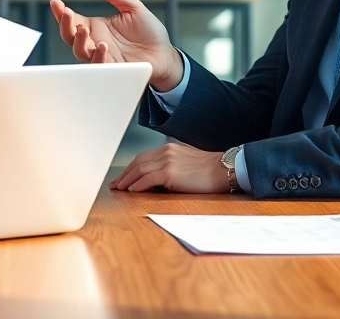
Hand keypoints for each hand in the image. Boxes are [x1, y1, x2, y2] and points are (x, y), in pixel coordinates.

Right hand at [49, 0, 181, 90]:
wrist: (165, 53)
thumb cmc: (149, 32)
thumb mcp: (132, 7)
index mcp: (97, 27)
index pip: (73, 20)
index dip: (61, 13)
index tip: (56, 2)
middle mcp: (96, 42)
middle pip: (70, 37)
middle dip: (65, 26)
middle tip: (67, 14)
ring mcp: (103, 56)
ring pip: (80, 52)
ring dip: (79, 41)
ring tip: (84, 29)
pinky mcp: (114, 69)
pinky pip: (99, 65)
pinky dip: (98, 57)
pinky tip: (101, 46)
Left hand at [110, 143, 229, 193]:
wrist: (224, 169)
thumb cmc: (210, 169)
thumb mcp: (188, 162)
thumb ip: (173, 165)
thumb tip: (160, 179)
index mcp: (169, 149)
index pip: (144, 157)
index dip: (131, 168)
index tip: (123, 177)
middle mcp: (166, 152)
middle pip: (137, 162)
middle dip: (125, 173)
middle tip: (115, 183)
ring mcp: (167, 161)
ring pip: (139, 169)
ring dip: (127, 180)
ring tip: (119, 188)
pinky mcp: (170, 172)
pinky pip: (148, 179)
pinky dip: (138, 184)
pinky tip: (132, 190)